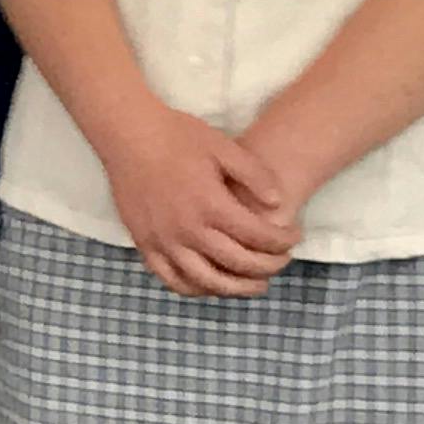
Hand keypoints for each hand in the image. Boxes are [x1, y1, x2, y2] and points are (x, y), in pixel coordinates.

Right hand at [103, 105, 296, 297]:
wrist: (128, 135)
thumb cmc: (178, 136)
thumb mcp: (223, 146)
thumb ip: (255, 175)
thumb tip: (278, 204)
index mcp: (211, 205)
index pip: (258, 236)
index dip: (283, 241)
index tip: (294, 237)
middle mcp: (188, 230)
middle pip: (238, 263)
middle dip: (269, 266)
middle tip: (282, 261)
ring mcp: (164, 242)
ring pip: (207, 281)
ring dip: (237, 288)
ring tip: (255, 284)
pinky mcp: (145, 245)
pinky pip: (172, 280)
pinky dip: (195, 289)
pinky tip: (210, 284)